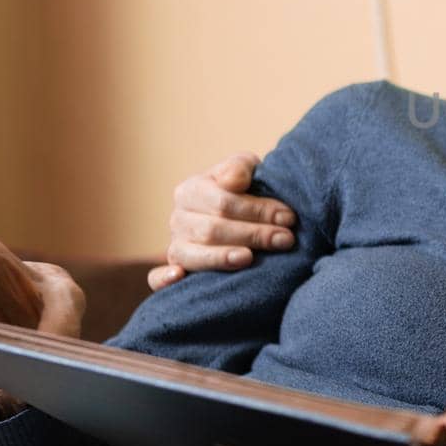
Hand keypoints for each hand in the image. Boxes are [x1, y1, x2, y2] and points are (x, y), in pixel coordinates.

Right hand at [148, 152, 297, 289]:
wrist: (237, 214)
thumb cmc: (244, 190)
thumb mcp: (246, 169)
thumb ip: (240, 167)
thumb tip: (232, 181)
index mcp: (191, 190)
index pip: (223, 202)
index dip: (257, 210)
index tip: (288, 218)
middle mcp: (177, 218)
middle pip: (213, 229)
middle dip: (253, 234)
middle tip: (286, 239)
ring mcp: (174, 245)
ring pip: (192, 254)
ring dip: (222, 257)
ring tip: (249, 258)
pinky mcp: (175, 269)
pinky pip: (156, 278)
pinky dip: (164, 279)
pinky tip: (179, 277)